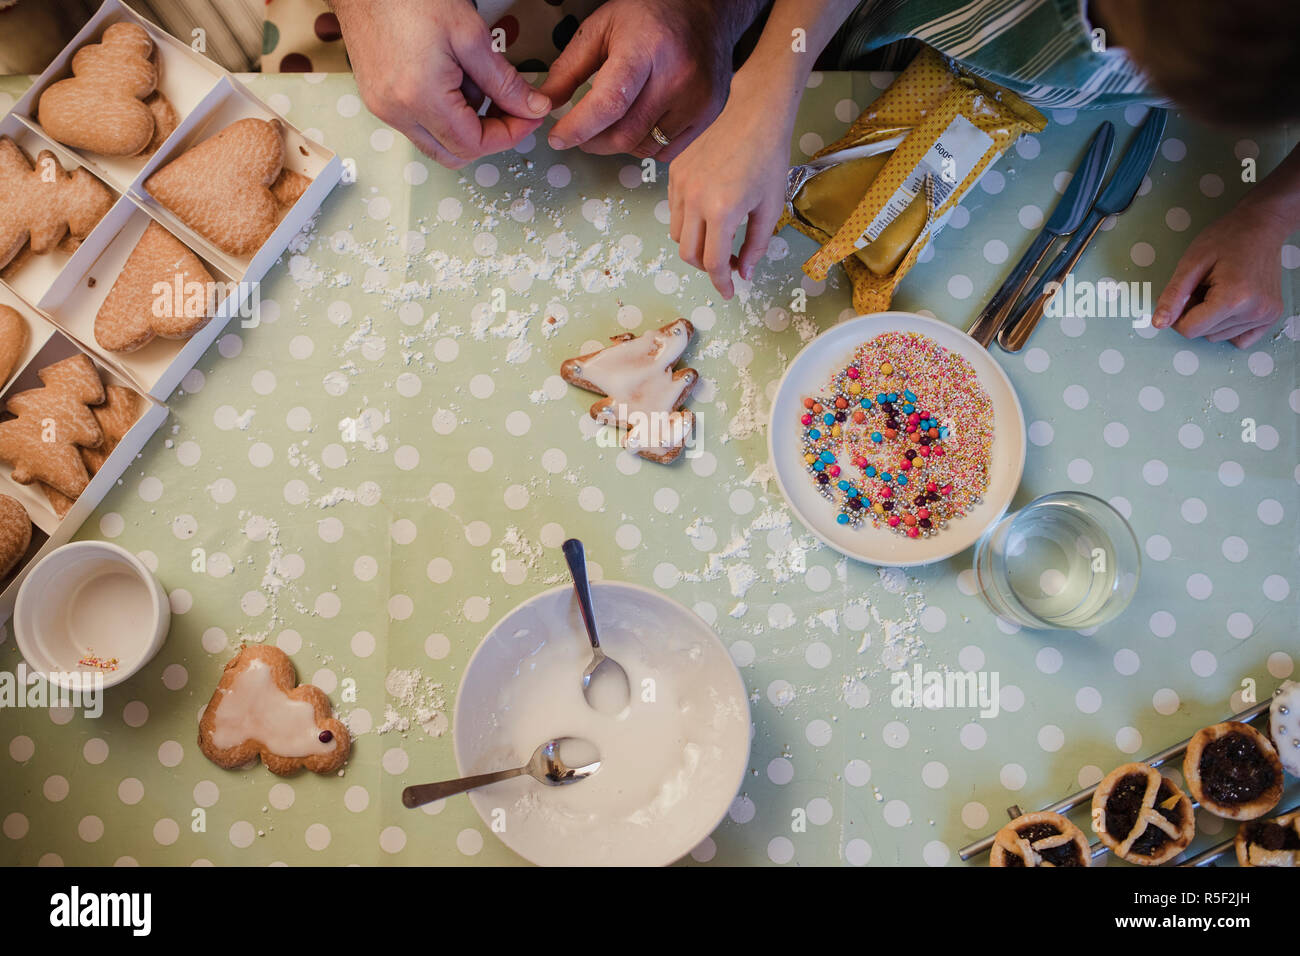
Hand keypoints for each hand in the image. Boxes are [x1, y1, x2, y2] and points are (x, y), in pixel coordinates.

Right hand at [332, 0, 549, 167]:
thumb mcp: (470, 35)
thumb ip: (504, 81)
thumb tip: (533, 108)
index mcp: (420, 98)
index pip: (474, 144)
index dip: (509, 135)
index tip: (529, 116)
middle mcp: (397, 112)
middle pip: (455, 154)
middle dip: (489, 136)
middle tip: (511, 108)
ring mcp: (384, 109)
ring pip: (437, 143)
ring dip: (466, 125)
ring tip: (475, 81)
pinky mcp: (378, 101)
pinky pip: (419, 125)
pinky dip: (444, 114)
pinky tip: (452, 79)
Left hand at [536, 0, 753, 159]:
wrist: (705, 10)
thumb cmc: (649, 16)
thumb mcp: (601, 28)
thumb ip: (569, 68)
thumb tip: (544, 104)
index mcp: (647, 49)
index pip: (610, 104)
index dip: (579, 127)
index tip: (558, 137)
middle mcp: (677, 77)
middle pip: (625, 134)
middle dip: (593, 141)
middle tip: (579, 133)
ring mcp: (698, 99)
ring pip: (643, 147)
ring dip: (618, 144)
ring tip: (611, 123)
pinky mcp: (708, 115)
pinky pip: (666, 151)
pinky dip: (645, 145)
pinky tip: (639, 123)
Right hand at [668, 73, 793, 297]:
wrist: (754, 114)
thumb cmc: (769, 158)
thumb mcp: (770, 208)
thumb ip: (756, 246)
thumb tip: (743, 274)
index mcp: (722, 211)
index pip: (713, 262)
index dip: (721, 282)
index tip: (730, 290)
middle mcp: (694, 199)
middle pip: (689, 254)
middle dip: (707, 268)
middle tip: (729, 265)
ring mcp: (680, 184)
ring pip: (678, 234)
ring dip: (696, 246)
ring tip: (719, 240)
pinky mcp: (675, 172)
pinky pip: (675, 210)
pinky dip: (689, 223)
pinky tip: (710, 215)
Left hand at [1152, 203, 1288, 347]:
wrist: (1262, 226)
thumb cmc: (1226, 238)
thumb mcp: (1191, 263)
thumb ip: (1174, 295)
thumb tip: (1159, 324)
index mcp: (1233, 298)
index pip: (1189, 330)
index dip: (1178, 316)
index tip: (1185, 295)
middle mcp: (1254, 311)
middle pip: (1204, 334)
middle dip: (1196, 314)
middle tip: (1204, 287)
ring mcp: (1266, 316)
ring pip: (1219, 336)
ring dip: (1212, 319)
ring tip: (1219, 289)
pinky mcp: (1272, 316)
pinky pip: (1240, 339)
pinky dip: (1229, 326)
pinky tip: (1232, 303)